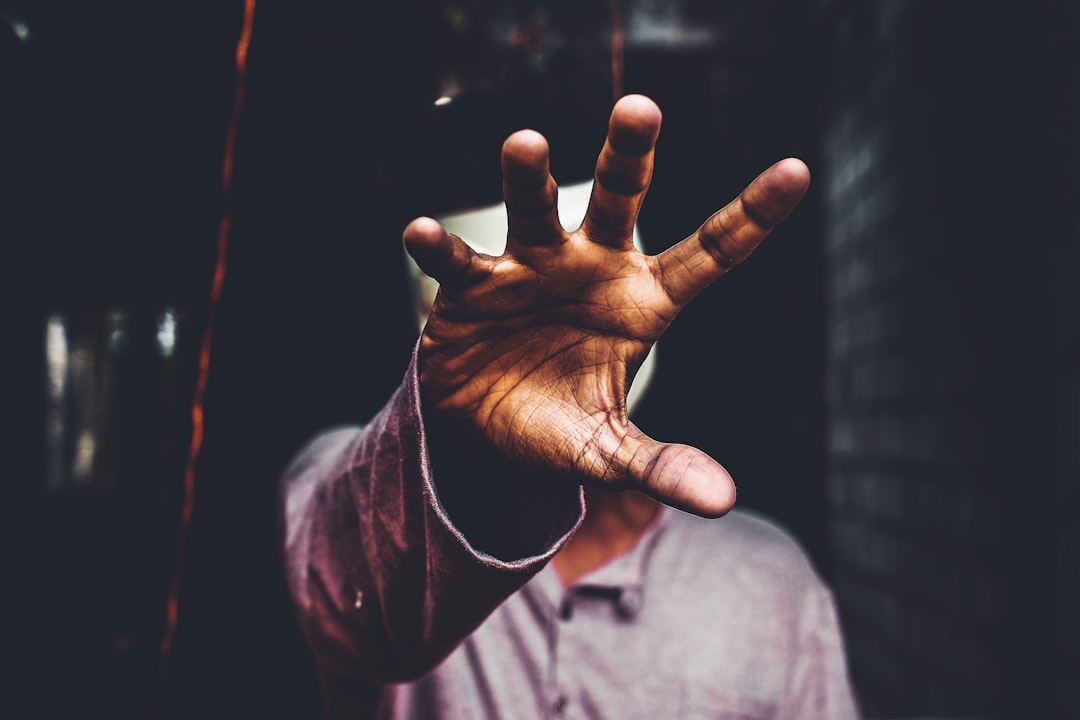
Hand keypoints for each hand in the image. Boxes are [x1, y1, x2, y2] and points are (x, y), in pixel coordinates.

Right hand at [403, 95, 808, 517]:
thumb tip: (725, 501)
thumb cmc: (558, 426)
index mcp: (643, 303)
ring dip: (529, 177)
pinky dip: (440, 247)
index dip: (751, 216)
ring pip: (535, 210)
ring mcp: (531, 269)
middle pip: (619, 200)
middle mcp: (592, 268)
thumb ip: (660, 465)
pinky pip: (459, 260)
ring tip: (526, 143)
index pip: (708, 254)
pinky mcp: (473, 286)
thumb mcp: (608, 449)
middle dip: (629, 154)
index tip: (796, 172)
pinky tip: (420, 233)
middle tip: (641, 108)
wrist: (482, 428)